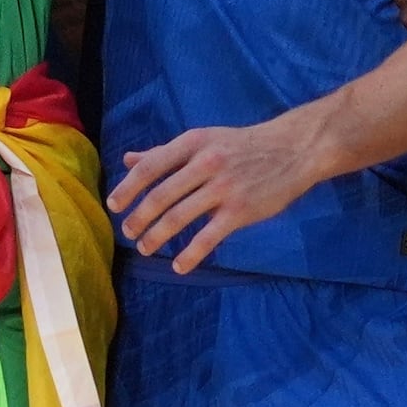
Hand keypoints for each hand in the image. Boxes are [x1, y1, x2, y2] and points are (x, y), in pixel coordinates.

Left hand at [108, 112, 331, 273]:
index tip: (113, 206)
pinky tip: (179, 266)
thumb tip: (128, 159)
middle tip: (128, 232)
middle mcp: (206, 164)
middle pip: (161, 195)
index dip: (128, 188)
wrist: (293, 149)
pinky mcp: (241, 211)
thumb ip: (165, 152)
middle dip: (139, 218)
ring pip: (180, 217)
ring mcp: (224, 188)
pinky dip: (190, 255)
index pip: (150, 167)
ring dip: (157, 236)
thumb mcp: (203, 140)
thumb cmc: (241, 145)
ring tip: (145, 248)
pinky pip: (208, 238)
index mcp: (192, 143)